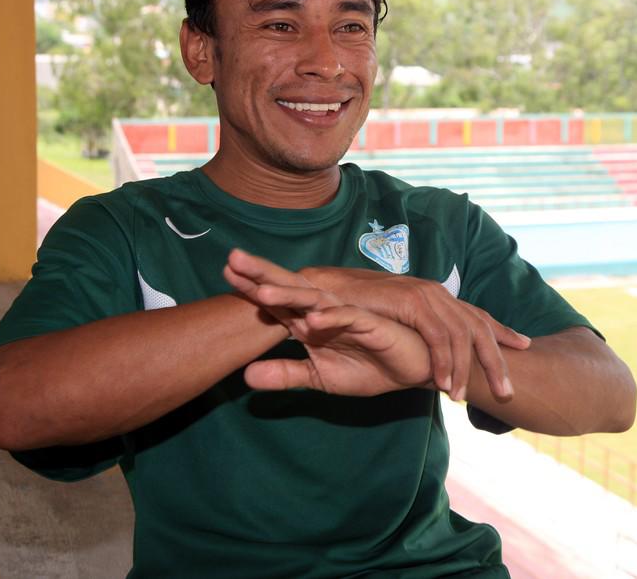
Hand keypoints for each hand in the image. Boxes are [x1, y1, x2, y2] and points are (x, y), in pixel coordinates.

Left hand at [240, 283, 432, 395]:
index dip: (251, 288)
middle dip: (262, 274)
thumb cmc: (369, 367)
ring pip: (314, 300)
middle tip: (231, 258)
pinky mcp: (371, 325)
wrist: (412, 370)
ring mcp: (347, 315)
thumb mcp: (319, 378)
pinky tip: (311, 321)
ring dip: (290, 295)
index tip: (223, 274)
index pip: (276, 302)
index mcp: (310, 322)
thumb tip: (245, 376)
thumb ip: (285, 374)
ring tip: (262, 292)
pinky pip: (348, 318)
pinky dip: (331, 319)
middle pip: (289, 289)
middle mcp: (325, 312)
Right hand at [301, 266, 528, 402]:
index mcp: (438, 297)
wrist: (327, 287)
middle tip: (508, 392)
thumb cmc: (358, 308)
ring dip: (467, 369)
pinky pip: (437, 335)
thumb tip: (438, 356)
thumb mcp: (400, 323)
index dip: (503, 331)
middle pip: (479, 327)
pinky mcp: (411, 300)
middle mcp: (438, 293)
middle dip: (497, 360)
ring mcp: (426, 294)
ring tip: (464, 398)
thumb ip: (421, 335)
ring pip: (461, 334)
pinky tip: (443, 383)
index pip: (478, 316)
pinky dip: (444, 361)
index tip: (525, 347)